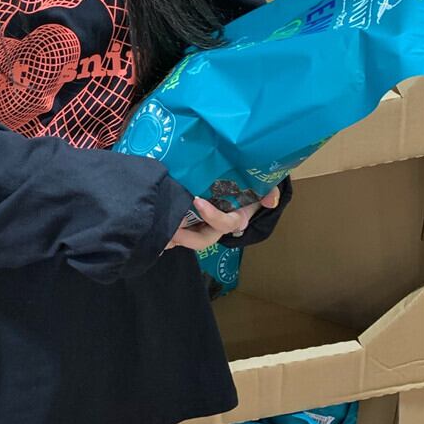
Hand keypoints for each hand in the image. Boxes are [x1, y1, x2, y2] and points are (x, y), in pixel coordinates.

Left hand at [163, 185, 280, 251]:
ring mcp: (201, 226)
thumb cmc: (248, 187)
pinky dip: (167, 231)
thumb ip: (269, 191)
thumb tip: (270, 201)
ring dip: (174, 237)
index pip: (223, 224)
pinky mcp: (188, 222)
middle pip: (202, 239)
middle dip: (187, 237)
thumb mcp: (262, 186)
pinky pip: (178, 232)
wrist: (237, 184)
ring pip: (188, 239)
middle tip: (171, 227)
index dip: (212, 216)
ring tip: (158, 228)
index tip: (198, 201)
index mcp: (232, 219)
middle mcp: (216, 227)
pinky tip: (153, 225)